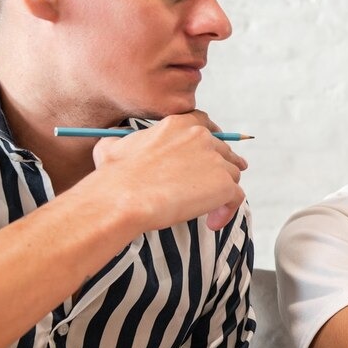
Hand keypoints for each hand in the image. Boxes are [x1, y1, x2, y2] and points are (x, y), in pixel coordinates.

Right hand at [88, 112, 247, 231]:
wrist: (123, 198)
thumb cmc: (114, 177)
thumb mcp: (111, 147)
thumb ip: (123, 142)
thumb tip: (112, 146)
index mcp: (178, 124)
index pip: (205, 124)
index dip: (213, 139)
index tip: (214, 152)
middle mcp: (200, 137)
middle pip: (224, 151)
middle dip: (222, 167)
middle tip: (217, 185)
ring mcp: (215, 160)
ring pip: (232, 174)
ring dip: (222, 192)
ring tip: (208, 212)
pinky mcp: (224, 184)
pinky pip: (236, 197)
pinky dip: (228, 211)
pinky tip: (212, 223)